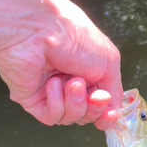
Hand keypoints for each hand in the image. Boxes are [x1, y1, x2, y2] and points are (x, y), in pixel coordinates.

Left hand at [0, 2, 121, 129]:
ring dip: (75, 103)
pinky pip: (50, 117)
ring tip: (71, 82)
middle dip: (93, 108)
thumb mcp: (109, 61)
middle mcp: (70, 82)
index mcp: (89, 71)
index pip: (101, 104)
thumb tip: (113, 109)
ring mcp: (50, 91)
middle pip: (87, 114)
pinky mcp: (32, 98)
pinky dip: (56, 104)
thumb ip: (115, 89)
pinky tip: (52, 84)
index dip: (106, 113)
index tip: (111, 113)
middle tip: (94, 95)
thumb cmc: (73, 36)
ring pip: (70, 117)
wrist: (38, 29)